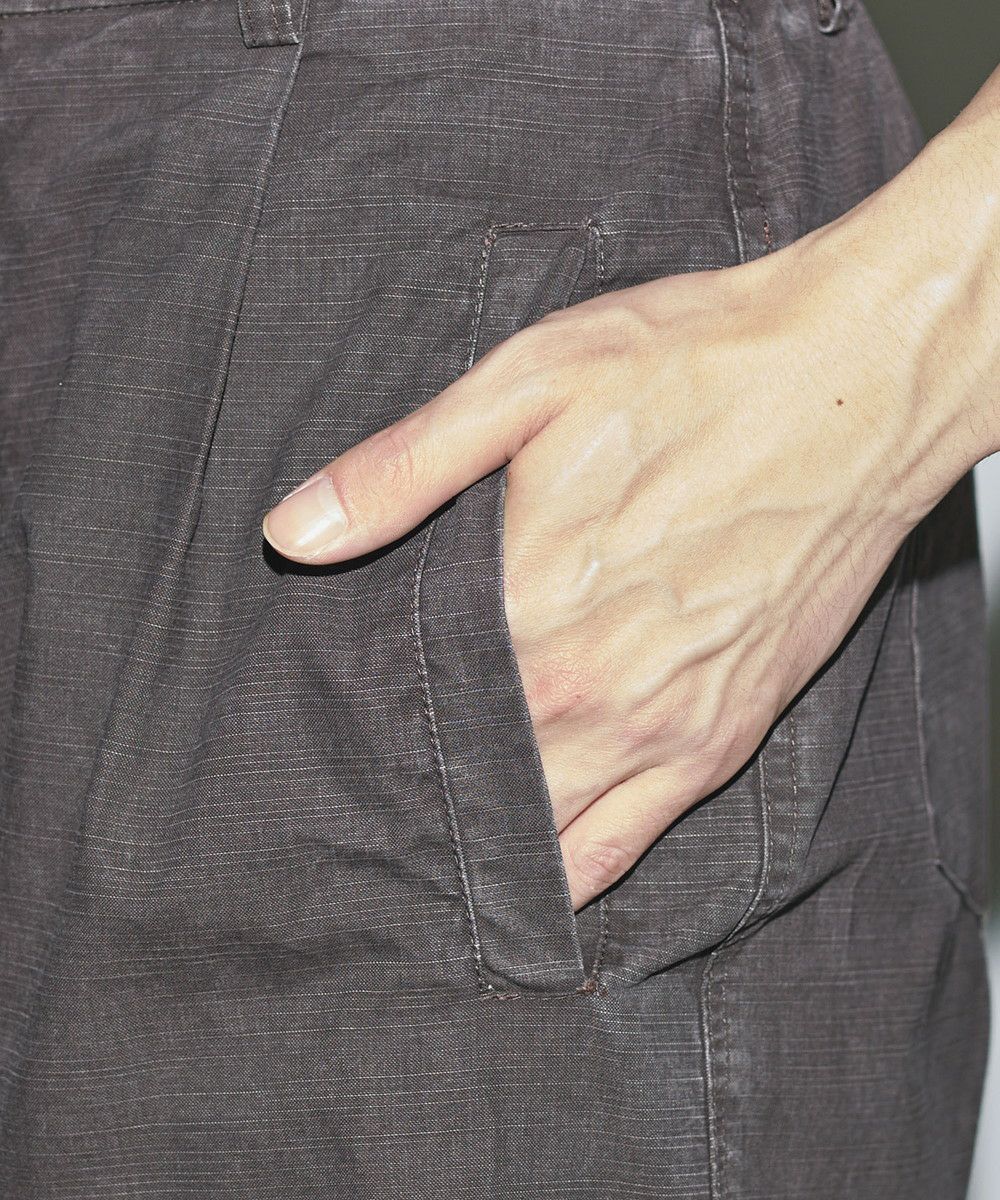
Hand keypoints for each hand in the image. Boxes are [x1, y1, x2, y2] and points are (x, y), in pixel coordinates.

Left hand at [262, 115, 996, 910]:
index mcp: (531, 604)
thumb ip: (406, 470)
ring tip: (434, 829)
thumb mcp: (531, 382)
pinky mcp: (722, 741)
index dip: (365, 722)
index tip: (331, 730)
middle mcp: (593, 689)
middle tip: (371, 784)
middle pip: (468, 778)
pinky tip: (530, 869)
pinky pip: (623, 851)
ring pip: (538, 832)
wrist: (857, 382)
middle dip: (415, 784)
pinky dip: (566, 872)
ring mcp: (664, 729)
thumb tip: (295, 532)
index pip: (412, 705)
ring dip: (482, 834)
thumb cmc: (702, 368)